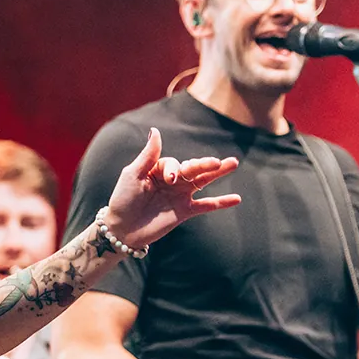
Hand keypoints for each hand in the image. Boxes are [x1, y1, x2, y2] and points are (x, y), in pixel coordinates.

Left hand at [102, 128, 240, 248]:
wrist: (122, 228)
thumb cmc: (124, 198)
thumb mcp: (133, 174)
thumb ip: (148, 155)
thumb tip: (156, 130)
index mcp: (159, 168)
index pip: (174, 163)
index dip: (174, 169)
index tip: (168, 180)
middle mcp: (173, 180)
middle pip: (193, 168)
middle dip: (204, 164)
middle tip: (217, 162)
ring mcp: (180, 195)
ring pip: (203, 180)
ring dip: (218, 172)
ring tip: (233, 163)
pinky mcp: (185, 211)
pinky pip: (206, 205)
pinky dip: (221, 202)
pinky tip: (236, 199)